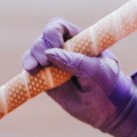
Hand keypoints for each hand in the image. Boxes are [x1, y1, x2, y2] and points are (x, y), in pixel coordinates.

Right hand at [21, 17, 136, 136]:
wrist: (108, 110)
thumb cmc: (109, 84)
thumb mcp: (100, 72)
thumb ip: (78, 62)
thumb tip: (50, 54)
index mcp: (79, 39)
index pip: (59, 27)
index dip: (53, 33)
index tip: (56, 46)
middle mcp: (63, 48)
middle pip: (42, 40)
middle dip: (39, 48)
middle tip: (44, 63)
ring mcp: (53, 64)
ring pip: (34, 53)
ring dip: (31, 58)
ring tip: (34, 68)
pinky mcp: (46, 79)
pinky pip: (31, 71)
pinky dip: (28, 71)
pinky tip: (29, 73)